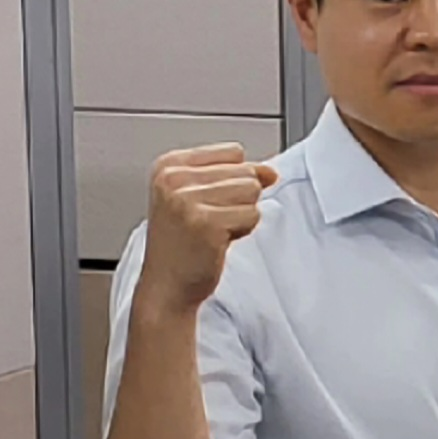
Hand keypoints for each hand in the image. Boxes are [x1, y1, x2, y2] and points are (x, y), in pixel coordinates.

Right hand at [139, 146, 278, 314]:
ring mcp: (187, 200)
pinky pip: (253, 214)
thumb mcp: (202, 197)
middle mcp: (173, 179)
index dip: (232, 179)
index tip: (205, 202)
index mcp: (169, 165)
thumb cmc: (183, 243)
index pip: (234, 152)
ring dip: (241, 215)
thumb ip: (237, 175)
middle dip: (237, 200)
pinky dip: (242, 230)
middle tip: (207, 222)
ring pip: (252, 191)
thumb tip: (270, 171)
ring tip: (212, 230)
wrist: (167, 286)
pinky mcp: (205, 222)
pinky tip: (216, 241)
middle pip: (246, 171)